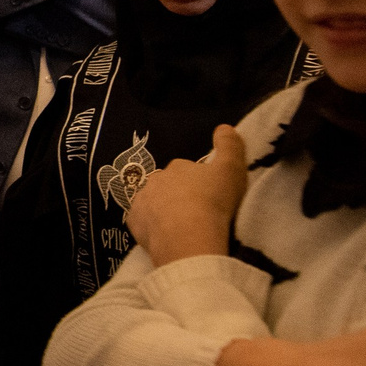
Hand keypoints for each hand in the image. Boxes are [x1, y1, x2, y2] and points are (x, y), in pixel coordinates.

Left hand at [125, 125, 247, 264]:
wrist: (188, 238)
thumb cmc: (213, 202)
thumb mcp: (232, 169)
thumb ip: (230, 145)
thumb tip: (223, 127)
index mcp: (178, 166)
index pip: (188, 170)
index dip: (199, 182)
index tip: (209, 195)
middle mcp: (156, 179)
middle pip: (169, 185)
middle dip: (179, 195)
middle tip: (197, 212)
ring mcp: (141, 201)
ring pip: (153, 202)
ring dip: (164, 210)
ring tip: (181, 227)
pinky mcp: (133, 224)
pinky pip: (142, 222)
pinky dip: (151, 227)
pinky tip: (163, 236)